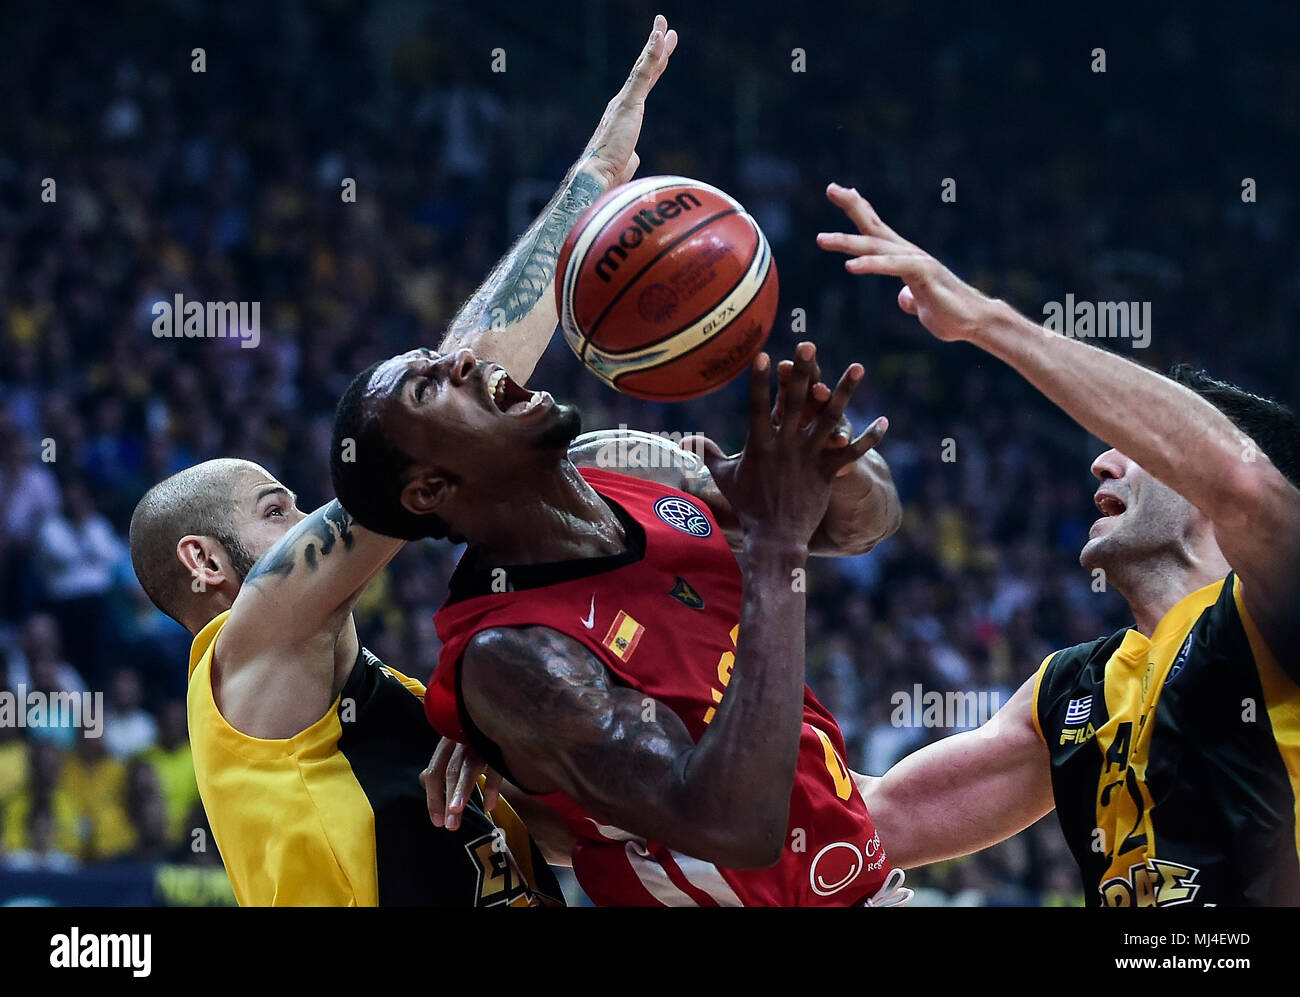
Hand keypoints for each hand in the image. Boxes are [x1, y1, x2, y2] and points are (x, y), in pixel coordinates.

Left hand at [420, 737, 502, 830]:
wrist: (503, 721)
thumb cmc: (476, 742)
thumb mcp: (456, 749)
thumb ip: (441, 765)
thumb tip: (424, 780)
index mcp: (448, 742)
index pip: (435, 771)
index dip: (433, 797)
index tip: (437, 822)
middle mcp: (462, 739)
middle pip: (451, 771)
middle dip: (448, 799)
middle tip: (449, 825)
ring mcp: (481, 741)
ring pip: (469, 767)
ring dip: (462, 791)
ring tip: (457, 812)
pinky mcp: (501, 746)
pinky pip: (496, 768)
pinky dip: (491, 787)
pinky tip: (489, 806)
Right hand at [577, 15, 678, 188]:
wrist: (597, 175)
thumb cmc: (608, 173)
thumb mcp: (625, 160)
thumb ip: (629, 154)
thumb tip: (631, 158)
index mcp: (623, 113)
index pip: (642, 84)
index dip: (654, 65)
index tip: (663, 50)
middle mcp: (622, 102)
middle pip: (643, 69)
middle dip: (655, 47)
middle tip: (664, 27)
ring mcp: (625, 100)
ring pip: (644, 67)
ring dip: (655, 44)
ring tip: (663, 25)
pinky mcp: (628, 103)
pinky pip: (643, 73)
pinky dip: (652, 54)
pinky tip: (659, 38)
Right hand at [686, 344, 886, 547]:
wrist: (775, 538)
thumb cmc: (748, 506)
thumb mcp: (725, 478)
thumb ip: (709, 453)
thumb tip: (683, 441)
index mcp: (760, 444)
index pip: (757, 406)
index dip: (760, 381)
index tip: (763, 355)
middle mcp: (785, 446)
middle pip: (795, 403)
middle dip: (802, 373)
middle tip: (809, 345)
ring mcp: (809, 458)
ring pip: (830, 419)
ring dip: (845, 392)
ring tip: (857, 367)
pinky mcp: (828, 473)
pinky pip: (851, 452)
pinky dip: (869, 438)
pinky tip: (885, 421)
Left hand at [816, 183, 999, 343]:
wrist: (975, 322)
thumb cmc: (949, 314)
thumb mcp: (921, 305)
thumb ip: (910, 298)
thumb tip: (904, 298)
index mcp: (904, 258)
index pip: (877, 229)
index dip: (860, 209)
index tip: (840, 191)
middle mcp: (909, 254)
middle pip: (874, 226)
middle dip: (853, 206)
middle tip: (831, 188)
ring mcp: (918, 262)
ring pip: (877, 247)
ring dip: (848, 243)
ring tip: (821, 239)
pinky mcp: (925, 275)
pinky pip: (893, 267)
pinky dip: (871, 265)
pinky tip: (850, 266)